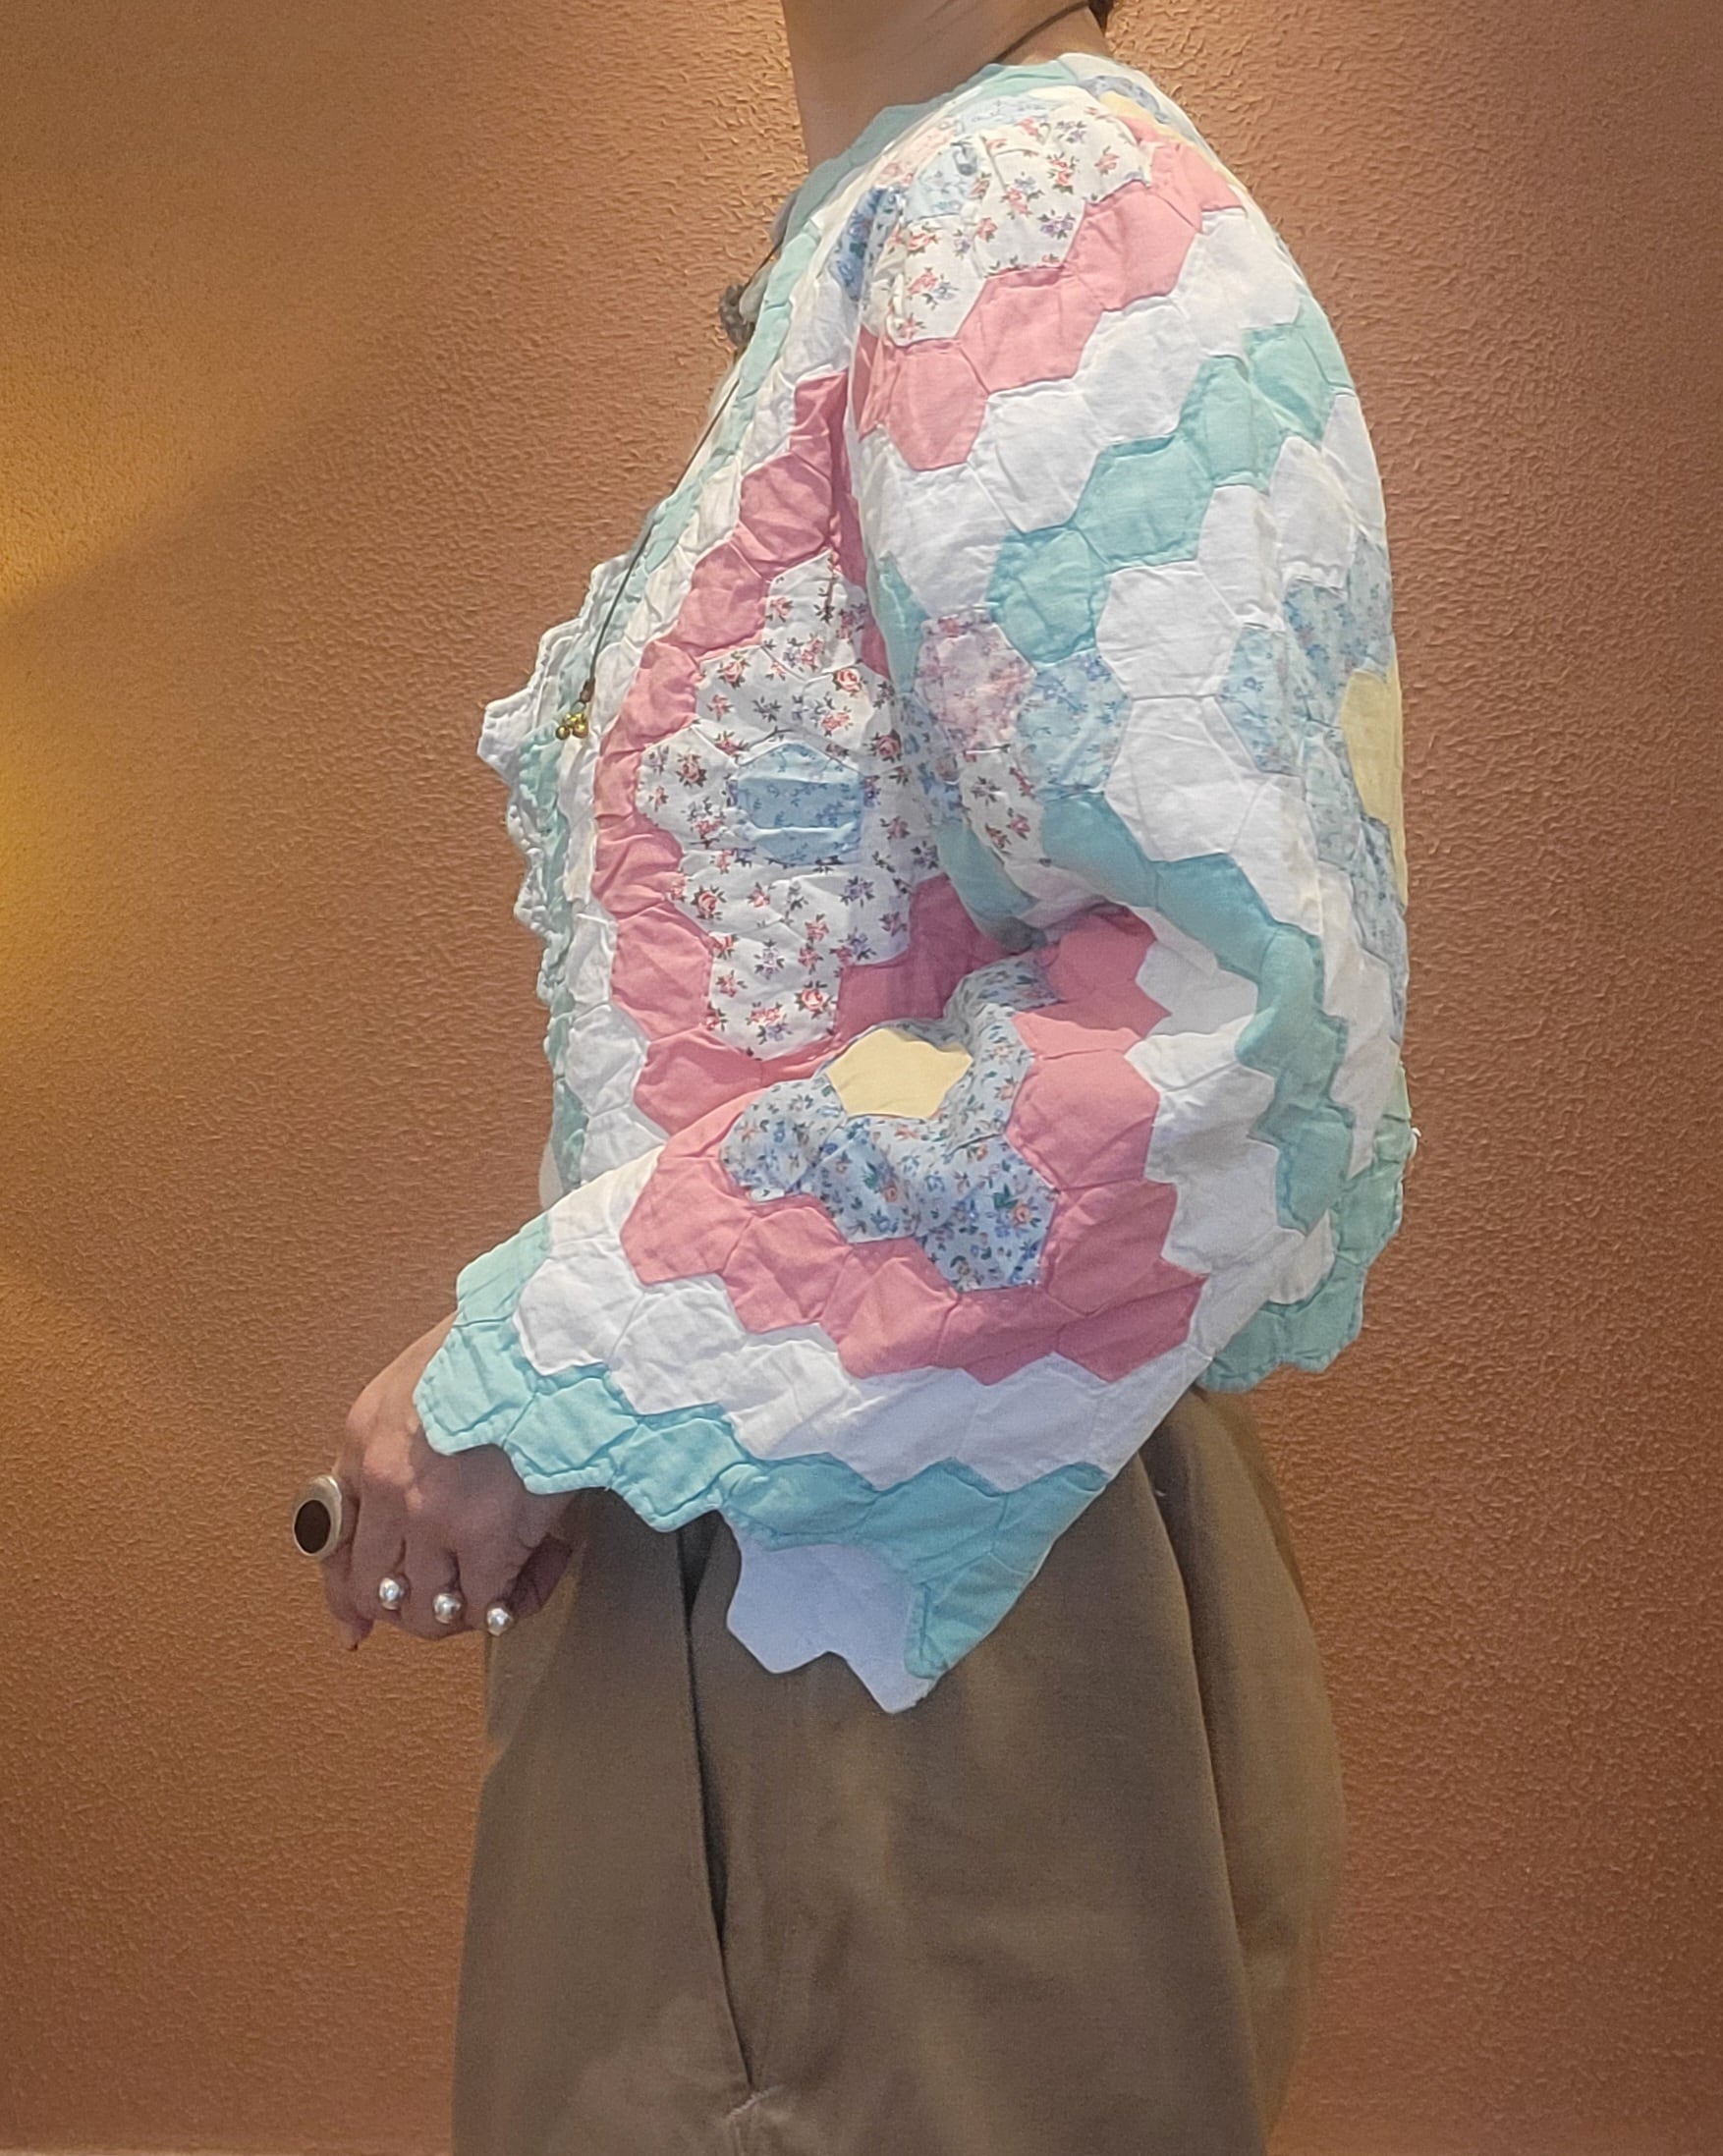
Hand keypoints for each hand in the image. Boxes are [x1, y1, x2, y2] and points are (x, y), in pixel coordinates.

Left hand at [321, 1312, 580, 1649]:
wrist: (551, 1338)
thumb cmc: (503, 1340)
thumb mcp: (426, 1371)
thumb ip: (410, 1427)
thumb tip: (423, 1475)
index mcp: (366, 1438)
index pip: (331, 1537)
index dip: (342, 1592)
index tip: (352, 1623)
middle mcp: (386, 1486)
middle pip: (374, 1585)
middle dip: (405, 1609)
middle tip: (442, 1608)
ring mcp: (433, 1518)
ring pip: (427, 1606)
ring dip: (461, 1610)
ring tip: (493, 1595)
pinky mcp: (489, 1538)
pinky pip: (487, 1605)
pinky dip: (510, 1604)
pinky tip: (529, 1583)